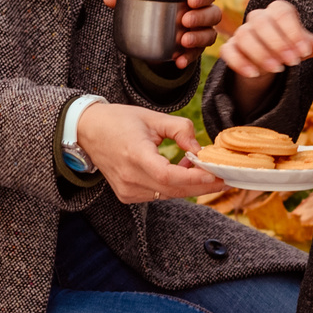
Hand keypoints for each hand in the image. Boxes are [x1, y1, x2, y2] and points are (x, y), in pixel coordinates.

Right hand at [77, 101, 221, 203]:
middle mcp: (129, 178)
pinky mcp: (127, 195)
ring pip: (168, 194)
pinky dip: (174, 186)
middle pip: (173, 189)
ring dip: (188, 184)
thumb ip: (180, 130)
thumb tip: (200, 149)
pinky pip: (158, 194)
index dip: (195, 178)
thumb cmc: (119, 121)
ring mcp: (126, 190)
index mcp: (134, 155)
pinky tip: (180, 171)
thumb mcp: (153, 117)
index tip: (218, 174)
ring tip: (199, 167)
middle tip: (224, 177)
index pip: (169, 176)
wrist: (88, 131)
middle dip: (202, 185)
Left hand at [103, 0, 223, 68]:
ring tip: (183, 42)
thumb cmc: (155, 5)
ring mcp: (203, 31)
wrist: (158, 26)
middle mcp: (203, 12)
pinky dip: (189, 58)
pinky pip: (198, 54)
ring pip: (210, 34)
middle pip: (213, 14)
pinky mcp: (197, 48)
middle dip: (201, 18)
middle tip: (184, 22)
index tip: (191, 1)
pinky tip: (179, 61)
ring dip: (198, 38)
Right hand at [220, 0, 312, 113]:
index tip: (304, 52)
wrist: (270, 62)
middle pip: (261, 22)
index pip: (282, 13)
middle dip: (278, 43)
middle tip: (292, 62)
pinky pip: (228, 51)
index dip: (293, 32)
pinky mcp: (230, 48)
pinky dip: (240, 62)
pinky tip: (254, 74)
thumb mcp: (304, 47)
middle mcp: (258, 18)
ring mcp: (242, 33)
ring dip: (261, 53)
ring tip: (277, 69)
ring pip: (244, 36)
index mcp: (278, 11)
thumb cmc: (290, 48)